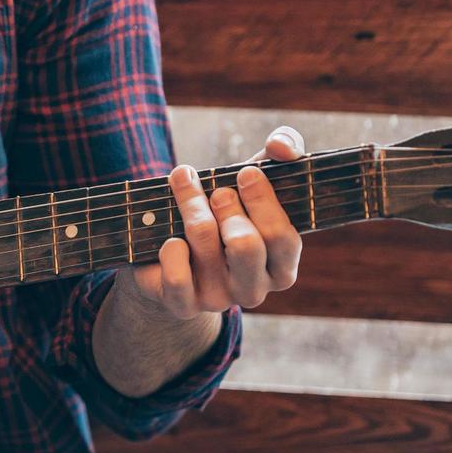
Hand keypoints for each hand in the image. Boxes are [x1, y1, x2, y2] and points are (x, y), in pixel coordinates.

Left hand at [124, 126, 305, 318]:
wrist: (168, 252)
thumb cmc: (222, 211)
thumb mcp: (254, 180)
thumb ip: (282, 151)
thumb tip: (281, 147)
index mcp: (281, 267)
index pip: (283, 237)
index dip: (264, 201)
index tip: (245, 173)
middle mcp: (254, 290)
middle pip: (245, 244)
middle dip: (226, 205)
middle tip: (216, 190)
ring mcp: (218, 300)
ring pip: (204, 243)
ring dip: (190, 204)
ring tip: (182, 183)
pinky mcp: (183, 305)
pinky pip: (177, 277)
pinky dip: (171, 250)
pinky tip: (170, 238)